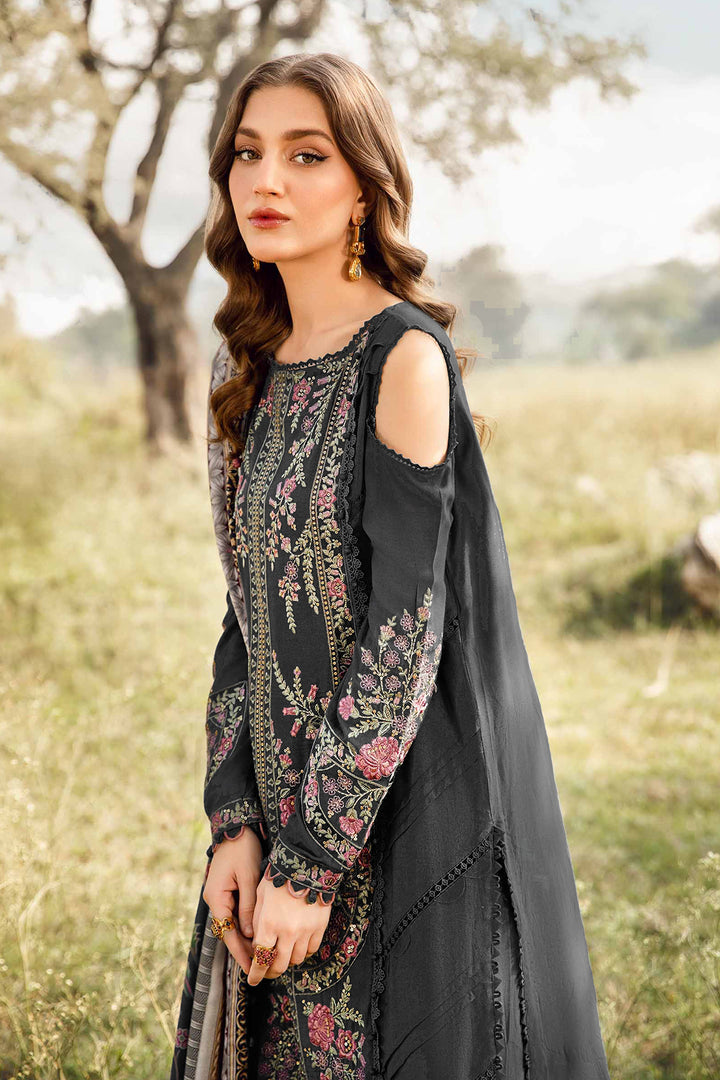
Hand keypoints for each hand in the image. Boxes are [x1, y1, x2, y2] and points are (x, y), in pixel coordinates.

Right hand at [203, 826, 262, 975]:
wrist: (236, 828)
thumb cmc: (242, 849)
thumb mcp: (248, 877)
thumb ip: (249, 906)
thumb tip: (250, 934)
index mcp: (216, 898)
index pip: (228, 933)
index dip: (240, 953)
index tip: (251, 969)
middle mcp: (215, 901)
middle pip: (230, 932)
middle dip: (244, 950)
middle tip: (261, 969)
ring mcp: (220, 897)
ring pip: (233, 925)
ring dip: (246, 940)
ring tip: (262, 958)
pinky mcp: (227, 892)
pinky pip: (236, 914)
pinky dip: (246, 925)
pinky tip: (258, 935)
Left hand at [247, 871, 332, 985]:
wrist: (307, 865)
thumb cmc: (279, 878)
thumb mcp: (260, 896)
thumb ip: (256, 920)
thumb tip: (254, 942)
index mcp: (269, 924)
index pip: (260, 958)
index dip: (255, 973)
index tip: (252, 979)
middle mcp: (287, 932)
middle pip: (279, 965)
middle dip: (270, 972)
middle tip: (266, 972)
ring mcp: (306, 931)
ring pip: (296, 960)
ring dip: (287, 962)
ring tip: (281, 957)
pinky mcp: (319, 927)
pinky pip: (312, 950)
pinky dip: (304, 953)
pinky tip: (298, 948)